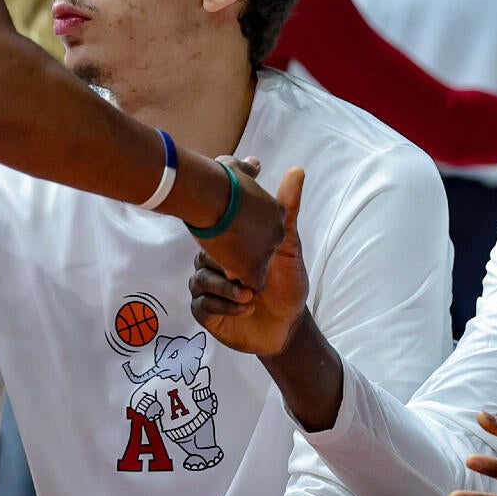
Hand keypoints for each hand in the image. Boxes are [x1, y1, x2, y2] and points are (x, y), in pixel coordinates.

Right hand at [190, 167, 307, 355]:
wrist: (288, 325)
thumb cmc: (287, 282)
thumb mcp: (288, 245)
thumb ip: (288, 209)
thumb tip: (296, 170)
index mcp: (229, 247)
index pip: (214, 234)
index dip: (223, 239)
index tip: (239, 246)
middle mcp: (213, 265)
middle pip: (202, 258)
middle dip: (224, 268)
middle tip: (244, 278)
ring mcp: (207, 290)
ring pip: (200, 281)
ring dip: (226, 290)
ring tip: (249, 295)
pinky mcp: (205, 314)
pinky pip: (202, 306)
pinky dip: (225, 307)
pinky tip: (246, 308)